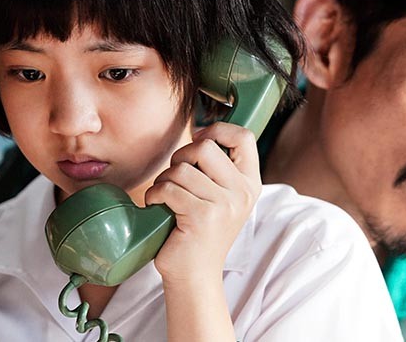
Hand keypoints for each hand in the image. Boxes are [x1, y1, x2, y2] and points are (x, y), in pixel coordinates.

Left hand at [144, 122, 261, 282]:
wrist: (196, 275)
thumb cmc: (200, 232)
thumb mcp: (222, 197)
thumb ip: (219, 169)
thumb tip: (201, 133)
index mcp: (250, 184)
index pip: (244, 137)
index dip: (218, 130)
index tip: (199, 139)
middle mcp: (242, 192)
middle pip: (205, 147)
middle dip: (181, 157)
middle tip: (175, 177)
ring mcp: (225, 205)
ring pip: (182, 169)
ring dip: (164, 180)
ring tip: (166, 197)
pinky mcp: (202, 217)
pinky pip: (169, 189)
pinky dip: (155, 195)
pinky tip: (158, 207)